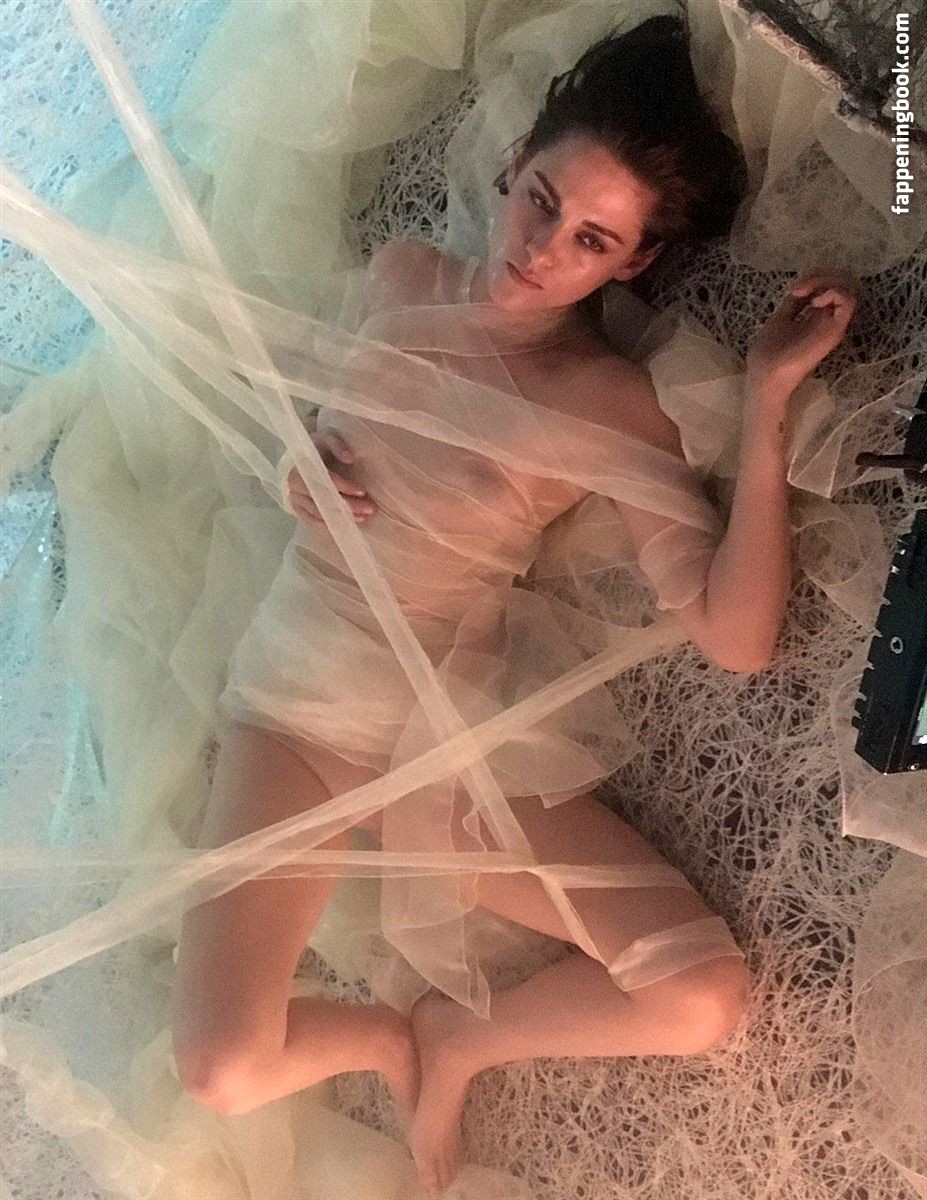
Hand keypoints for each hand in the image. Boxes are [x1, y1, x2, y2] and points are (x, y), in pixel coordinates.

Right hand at [286, 430, 376, 524]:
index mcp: (301, 465)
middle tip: (370, 509)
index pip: (325, 479)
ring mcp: (294, 498)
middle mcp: (294, 484)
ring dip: (343, 517)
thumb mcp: (327, 437)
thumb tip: (350, 458)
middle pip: (324, 499)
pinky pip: (313, 521)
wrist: (298, 456)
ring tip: (364, 517)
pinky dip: (331, 525)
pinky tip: (348, 524)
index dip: (344, 486)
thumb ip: (338, 445)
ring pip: (320, 513)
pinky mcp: (296, 508)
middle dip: (348, 506)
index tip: (362, 491)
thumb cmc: (316, 446)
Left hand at [745, 269, 859, 396]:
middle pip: (843, 282)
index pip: (831, 284)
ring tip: (805, 293)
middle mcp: (830, 318)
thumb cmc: (770, 353)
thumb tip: (802, 286)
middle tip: (799, 289)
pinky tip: (814, 302)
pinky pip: (848, 299)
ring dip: (826, 280)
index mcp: (817, 316)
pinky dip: (833, 292)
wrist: (767, 374)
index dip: (814, 276)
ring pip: (849, 287)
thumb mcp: (781, 319)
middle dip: (822, 275)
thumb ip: (794, 304)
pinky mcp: (836, 329)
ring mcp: (834, 324)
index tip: (794, 290)